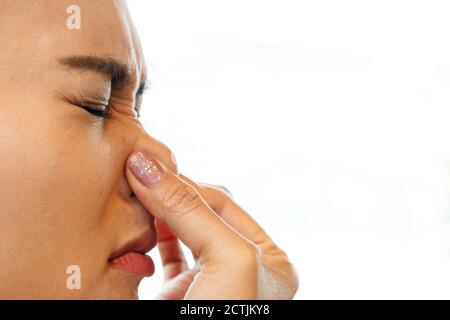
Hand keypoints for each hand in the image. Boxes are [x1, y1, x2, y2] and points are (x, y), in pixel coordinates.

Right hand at [126, 151, 298, 298]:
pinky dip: (148, 242)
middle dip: (170, 195)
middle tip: (138, 174)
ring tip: (134, 195)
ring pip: (180, 234)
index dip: (185, 183)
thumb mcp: (227, 258)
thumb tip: (146, 164)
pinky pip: (164, 259)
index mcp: (270, 259)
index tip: (148, 166)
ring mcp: (210, 283)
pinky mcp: (179, 297)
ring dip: (156, 215)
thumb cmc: (229, 319)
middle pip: (201, 216)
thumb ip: (190, 210)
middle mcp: (241, 269)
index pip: (223, 203)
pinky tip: (137, 229)